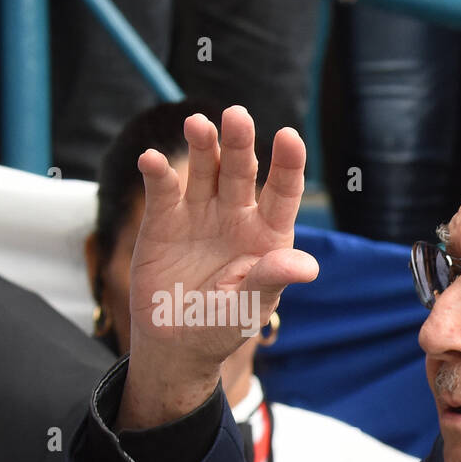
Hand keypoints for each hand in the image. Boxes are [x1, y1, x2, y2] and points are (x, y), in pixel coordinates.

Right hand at [118, 107, 318, 429]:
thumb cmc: (222, 325)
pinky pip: (163, 190)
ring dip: (202, 145)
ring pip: (205, 169)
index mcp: (267, 233)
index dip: (288, 163)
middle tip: (236, 116)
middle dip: (239, 142)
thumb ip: (271, 279)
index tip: (289, 136)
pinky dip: (156, 173)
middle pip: (242, 170)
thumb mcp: (250, 306)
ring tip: (197, 125)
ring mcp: (200, 213)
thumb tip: (308, 266)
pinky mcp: (163, 220)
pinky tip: (152, 160)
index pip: (283, 190)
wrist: (175, 344)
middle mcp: (236, 214)